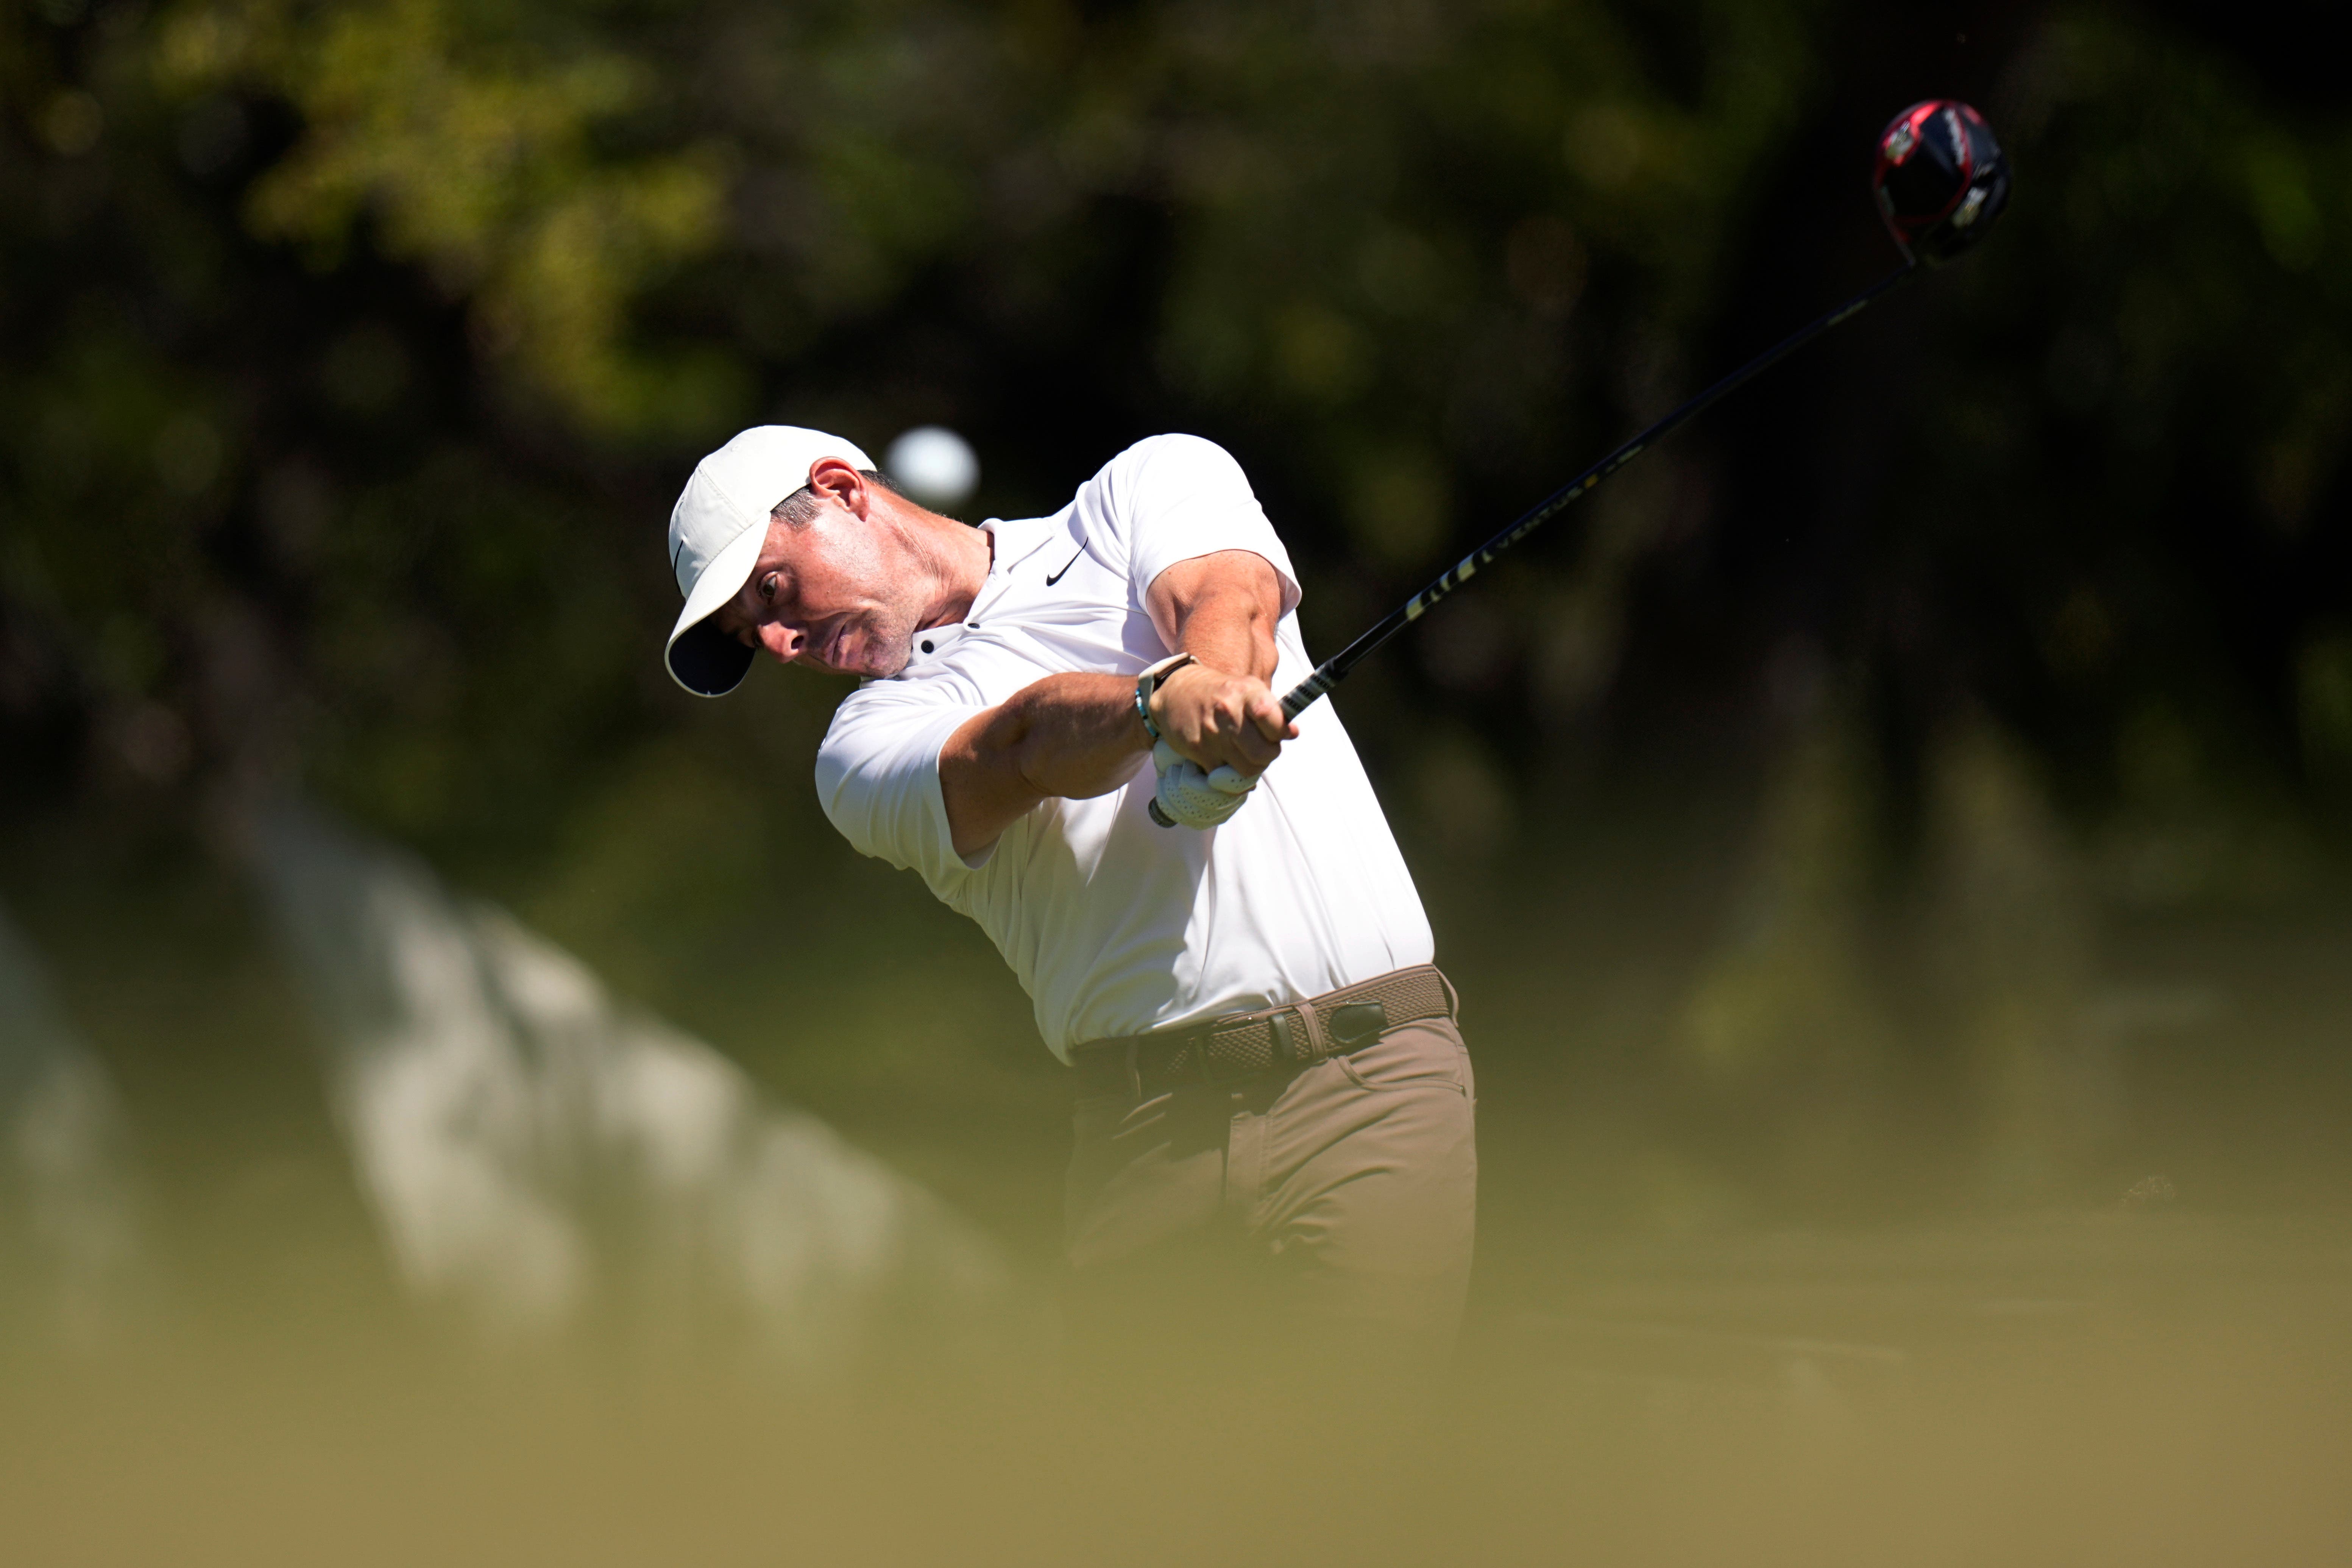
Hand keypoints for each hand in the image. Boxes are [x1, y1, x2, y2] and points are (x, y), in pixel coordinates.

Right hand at [1148, 661, 1296, 775]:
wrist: (1176, 694)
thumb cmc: (1221, 694)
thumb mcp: (1248, 690)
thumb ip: (1272, 712)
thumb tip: (1293, 733)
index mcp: (1246, 692)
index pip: (1272, 719)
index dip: (1281, 732)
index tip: (1280, 733)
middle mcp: (1228, 712)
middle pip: (1263, 754)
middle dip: (1267, 756)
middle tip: (1261, 748)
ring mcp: (1212, 733)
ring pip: (1246, 770)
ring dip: (1249, 766)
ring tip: (1243, 753)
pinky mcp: (1198, 750)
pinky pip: (1224, 777)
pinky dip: (1228, 774)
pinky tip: (1225, 758)